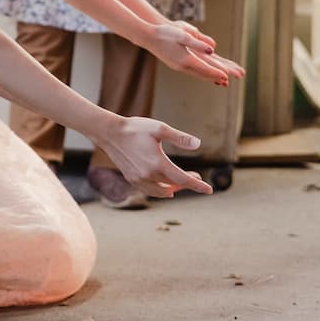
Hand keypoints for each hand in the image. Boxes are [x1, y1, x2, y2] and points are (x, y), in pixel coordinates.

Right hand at [96, 116, 214, 197]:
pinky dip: (160, 190)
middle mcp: (149, 175)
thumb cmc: (135, 128)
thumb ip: (179, 138)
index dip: (198, 186)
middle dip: (187, 183)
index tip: (209, 190)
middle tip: (197, 179)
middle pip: (174, 186)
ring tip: (182, 182)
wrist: (110, 133)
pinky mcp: (132, 179)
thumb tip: (198, 145)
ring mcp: (139, 179)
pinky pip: (150, 190)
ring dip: (174, 188)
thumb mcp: (159, 128)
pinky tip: (164, 186)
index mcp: (158, 164)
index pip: (183, 179)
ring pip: (161, 191)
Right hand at [144, 22, 245, 85]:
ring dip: (209, 77)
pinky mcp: (176, 64)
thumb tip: (212, 50)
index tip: (227, 77)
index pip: (205, 69)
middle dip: (216, 77)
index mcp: (186, 59)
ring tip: (220, 81)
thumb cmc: (165, 33)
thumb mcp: (183, 35)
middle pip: (203, 74)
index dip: (217, 72)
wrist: (148, 37)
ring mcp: (178, 66)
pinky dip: (201, 74)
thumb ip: (198, 43)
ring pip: (198, 74)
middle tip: (227, 82)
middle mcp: (183, 66)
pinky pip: (193, 71)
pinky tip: (204, 73)